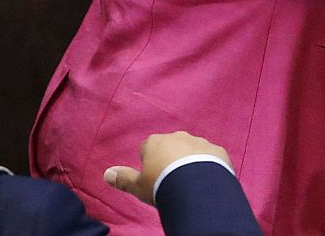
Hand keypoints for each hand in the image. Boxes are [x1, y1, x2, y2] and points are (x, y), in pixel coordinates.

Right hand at [103, 131, 231, 206]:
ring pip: (192, 149)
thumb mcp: (138, 185)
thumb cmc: (161, 184)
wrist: (195, 186)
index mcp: (155, 142)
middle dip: (171, 158)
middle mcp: (178, 136)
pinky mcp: (218, 150)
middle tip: (171, 178)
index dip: (149, 161)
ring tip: (189, 181)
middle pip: (171, 145)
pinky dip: (208, 165)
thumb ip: (123, 178)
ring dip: (190, 160)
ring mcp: (200, 141)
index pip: (147, 147)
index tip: (152, 175)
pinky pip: (211, 156)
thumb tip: (107, 173)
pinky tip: (206, 179)